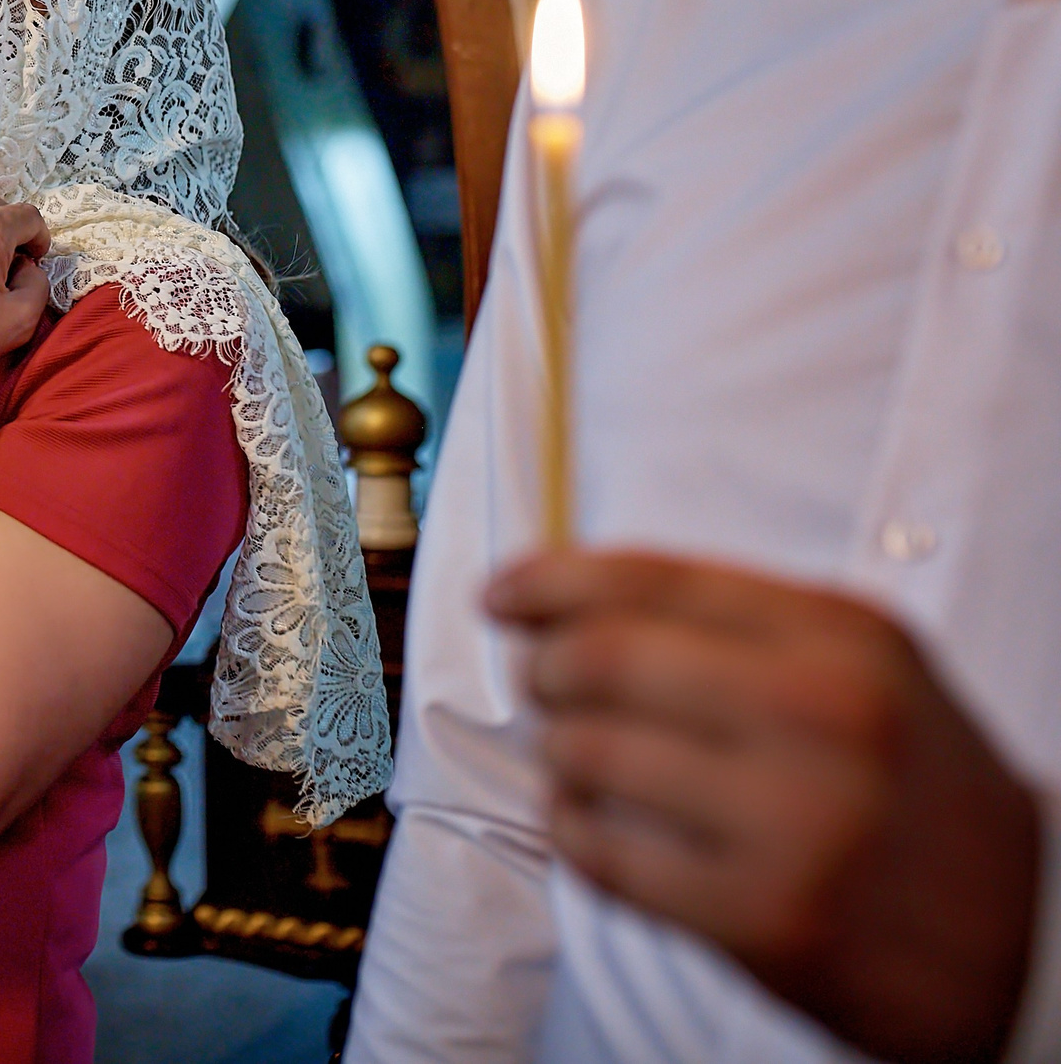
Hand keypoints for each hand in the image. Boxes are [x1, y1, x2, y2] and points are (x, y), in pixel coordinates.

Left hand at [490, 550, 1040, 1063]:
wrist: (1029, 933)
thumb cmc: (917, 788)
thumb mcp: (865, 670)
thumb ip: (734, 623)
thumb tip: (567, 599)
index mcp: (844, 638)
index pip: (652, 577)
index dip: (551, 579)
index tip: (501, 593)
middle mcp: (822, 716)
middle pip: (599, 659)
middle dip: (543, 669)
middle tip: (543, 685)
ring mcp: (794, 822)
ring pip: (585, 755)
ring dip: (557, 755)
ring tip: (580, 762)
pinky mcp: (764, 919)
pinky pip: (601, 855)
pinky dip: (574, 832)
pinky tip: (596, 826)